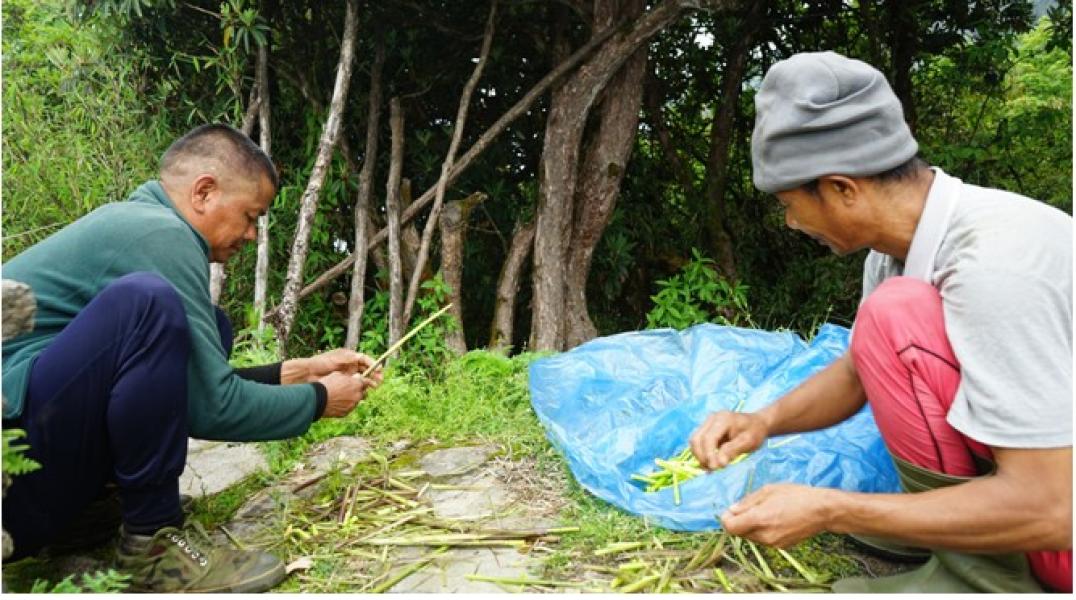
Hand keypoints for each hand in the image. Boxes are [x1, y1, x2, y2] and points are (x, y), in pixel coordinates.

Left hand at [286, 349, 383, 386]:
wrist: (309, 373)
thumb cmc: (322, 363)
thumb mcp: (337, 359)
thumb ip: (350, 359)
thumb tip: (362, 358)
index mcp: (350, 358)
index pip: (365, 360)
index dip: (373, 365)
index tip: (379, 369)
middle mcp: (350, 366)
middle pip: (366, 370)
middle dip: (374, 375)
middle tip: (380, 381)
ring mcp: (347, 375)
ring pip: (362, 379)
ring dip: (369, 382)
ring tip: (374, 387)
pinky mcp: (343, 383)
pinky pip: (354, 386)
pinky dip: (360, 388)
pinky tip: (364, 392)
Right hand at [318, 371, 374, 417]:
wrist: (317, 399)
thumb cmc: (327, 384)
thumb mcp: (337, 375)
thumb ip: (348, 376)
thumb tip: (353, 377)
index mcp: (357, 384)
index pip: (367, 382)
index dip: (364, 381)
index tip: (361, 381)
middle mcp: (357, 396)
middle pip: (363, 393)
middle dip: (358, 391)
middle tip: (350, 389)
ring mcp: (352, 405)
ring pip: (356, 401)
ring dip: (351, 398)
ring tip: (340, 396)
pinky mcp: (346, 413)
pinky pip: (348, 408)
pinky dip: (345, 405)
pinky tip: (336, 403)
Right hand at [689, 410, 767, 469]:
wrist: (758, 423)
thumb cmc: (755, 432)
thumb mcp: (748, 442)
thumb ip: (732, 451)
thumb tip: (719, 464)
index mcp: (723, 419)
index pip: (708, 438)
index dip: (709, 454)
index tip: (715, 468)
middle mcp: (712, 418)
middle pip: (696, 438)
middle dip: (701, 456)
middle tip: (712, 470)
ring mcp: (708, 423)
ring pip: (694, 441)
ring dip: (700, 456)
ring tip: (711, 467)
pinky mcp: (707, 429)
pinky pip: (698, 443)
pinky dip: (702, 454)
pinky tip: (710, 463)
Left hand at [719, 483, 834, 547]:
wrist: (822, 511)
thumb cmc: (796, 495)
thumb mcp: (768, 490)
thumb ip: (747, 502)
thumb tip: (732, 510)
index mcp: (759, 519)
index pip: (730, 527)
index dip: (726, 519)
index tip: (729, 511)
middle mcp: (764, 535)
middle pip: (740, 533)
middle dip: (739, 522)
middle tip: (749, 508)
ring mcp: (774, 544)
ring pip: (752, 537)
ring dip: (751, 526)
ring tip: (765, 512)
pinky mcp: (782, 547)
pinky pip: (764, 540)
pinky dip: (763, 531)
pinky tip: (775, 519)